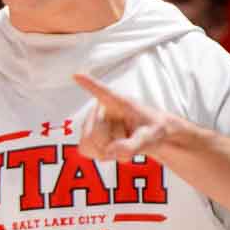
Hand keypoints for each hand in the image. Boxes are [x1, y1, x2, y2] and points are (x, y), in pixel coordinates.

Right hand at [73, 73, 192, 159]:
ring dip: (106, 151)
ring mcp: (91, 121)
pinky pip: (85, 150)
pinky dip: (100, 154)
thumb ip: (132, 145)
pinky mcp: (87, 133)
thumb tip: (109, 152)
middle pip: (93, 135)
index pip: (101, 92)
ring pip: (88, 145)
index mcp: (119, 102)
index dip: (89, 84)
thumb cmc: (153, 130)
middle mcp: (100, 108)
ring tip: (121, 143)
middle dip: (109, 145)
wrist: (150, 135)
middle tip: (127, 141)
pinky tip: (112, 147)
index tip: (77, 75)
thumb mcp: (149, 138)